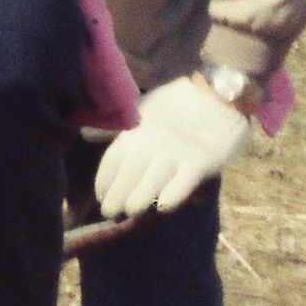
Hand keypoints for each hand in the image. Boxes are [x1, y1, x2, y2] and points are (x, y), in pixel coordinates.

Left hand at [90, 74, 252, 220]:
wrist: (221, 93)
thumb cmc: (179, 101)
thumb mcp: (143, 107)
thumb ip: (117, 126)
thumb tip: (85, 135)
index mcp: (136, 130)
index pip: (111, 162)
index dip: (103, 183)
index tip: (100, 196)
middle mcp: (152, 144)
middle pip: (126, 179)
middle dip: (115, 199)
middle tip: (111, 212)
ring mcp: (176, 155)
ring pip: (149, 187)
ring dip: (137, 203)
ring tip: (132, 211)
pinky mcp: (200, 164)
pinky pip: (179, 189)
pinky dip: (168, 201)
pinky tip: (162, 206)